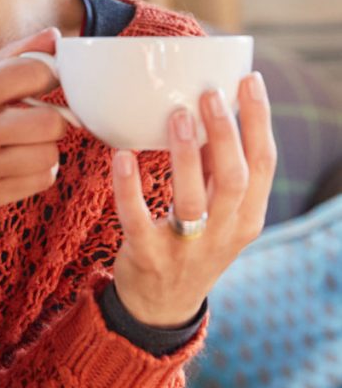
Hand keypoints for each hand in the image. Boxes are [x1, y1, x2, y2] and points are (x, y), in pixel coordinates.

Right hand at [0, 28, 68, 214]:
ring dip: (44, 145)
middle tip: (37, 116)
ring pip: (49, 154)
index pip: (32, 75)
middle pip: (50, 123)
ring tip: (24, 141)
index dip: (49, 74)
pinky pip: (43, 180)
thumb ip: (11, 58)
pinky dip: (39, 168)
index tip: (46, 79)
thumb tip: (55, 36)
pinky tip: (19, 161)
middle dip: (51, 116)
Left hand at [110, 72, 276, 326]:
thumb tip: (208, 109)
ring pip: (193, 200)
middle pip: (234, 178)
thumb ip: (214, 168)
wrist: (161, 307)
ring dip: (185, 156)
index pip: (265, 164)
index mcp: (247, 215)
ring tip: (176, 116)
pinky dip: (129, 187)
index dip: (260, 120)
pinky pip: (138, 219)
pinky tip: (121, 156)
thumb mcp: (218, 211)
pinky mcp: (148, 256)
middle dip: (225, 133)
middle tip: (209, 93)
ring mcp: (187, 248)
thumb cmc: (191, 242)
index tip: (250, 80)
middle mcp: (224, 232)